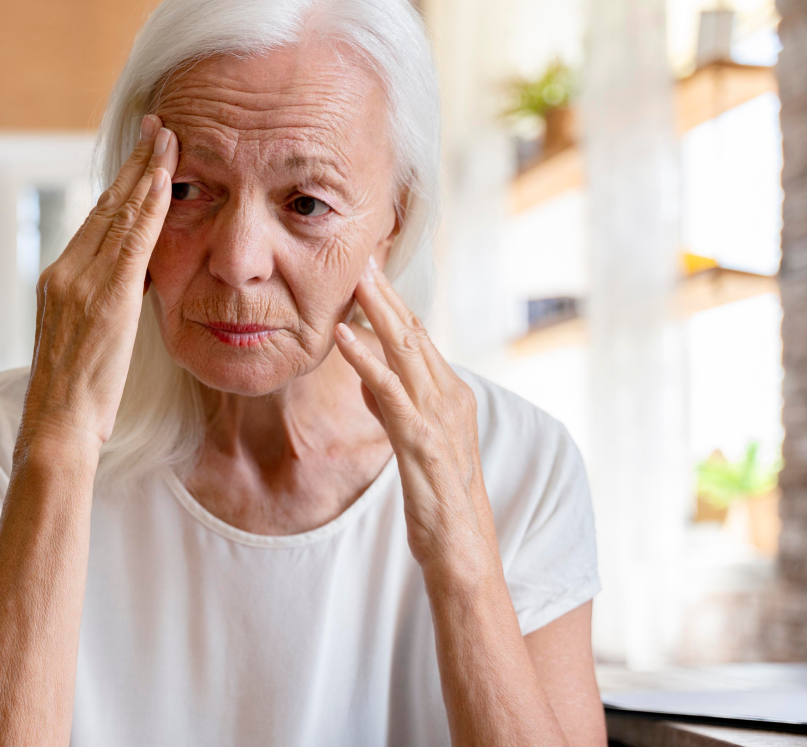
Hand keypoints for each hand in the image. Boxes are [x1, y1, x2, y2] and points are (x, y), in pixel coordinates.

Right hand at [21, 115, 178, 447]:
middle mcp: (64, 272)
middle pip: (105, 206)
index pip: (95, 221)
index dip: (121, 185)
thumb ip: (101, 305)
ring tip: (169, 138)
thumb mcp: (85, 340)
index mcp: (58, 280)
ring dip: (147, 172)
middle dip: (135, 164)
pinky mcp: (103, 298)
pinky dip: (149, 207)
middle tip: (158, 126)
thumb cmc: (73, 399)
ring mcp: (80, 282)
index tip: (142, 157)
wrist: (56, 425)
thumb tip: (129, 286)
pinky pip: (132, 242)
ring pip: (118, 215)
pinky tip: (166, 181)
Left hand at [332, 257, 498, 577]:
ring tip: (354, 280)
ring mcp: (439, 417)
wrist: (463, 549)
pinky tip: (343, 337)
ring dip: (378, 312)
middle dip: (387, 295)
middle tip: (363, 257)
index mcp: (450, 396)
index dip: (394, 305)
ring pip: (406, 352)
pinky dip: (365, 359)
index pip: (419, 339)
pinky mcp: (421, 440)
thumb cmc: (438, 500)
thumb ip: (393, 407)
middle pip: (414, 334)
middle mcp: (450, 398)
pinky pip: (389, 391)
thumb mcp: (412, 443)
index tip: (370, 273)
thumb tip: (368, 378)